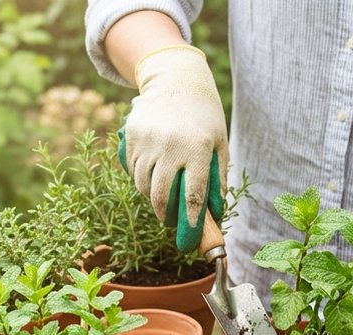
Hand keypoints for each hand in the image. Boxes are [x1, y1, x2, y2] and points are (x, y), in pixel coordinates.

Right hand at [119, 44, 227, 252]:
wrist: (178, 80)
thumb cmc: (205, 117)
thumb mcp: (219, 144)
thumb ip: (218, 178)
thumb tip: (215, 214)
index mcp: (198, 149)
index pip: (192, 196)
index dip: (190, 221)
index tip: (188, 237)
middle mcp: (171, 145)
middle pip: (161, 196)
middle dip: (165, 215)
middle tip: (170, 221)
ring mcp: (148, 140)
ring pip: (143, 186)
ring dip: (151, 199)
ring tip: (161, 198)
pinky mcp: (132, 136)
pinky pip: (133, 170)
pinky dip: (141, 180)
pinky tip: (151, 176)